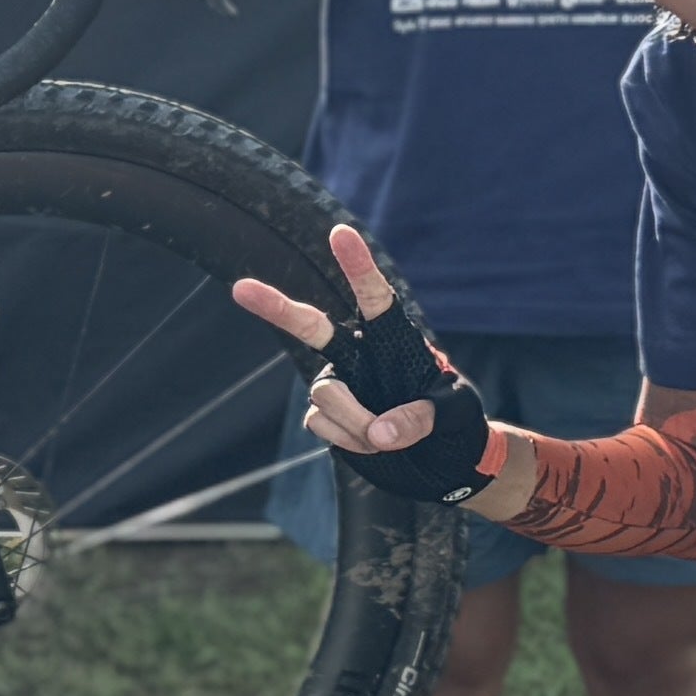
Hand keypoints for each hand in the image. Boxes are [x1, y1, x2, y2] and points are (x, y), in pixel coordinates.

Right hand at [226, 222, 495, 503]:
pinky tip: (372, 447)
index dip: (357, 265)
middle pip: (310, 327)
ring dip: (355, 420)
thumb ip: (420, 417)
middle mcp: (358, 356)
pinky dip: (348, 439)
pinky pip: (321, 423)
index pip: (374, 296)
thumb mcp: (454, 413)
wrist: (441, 462)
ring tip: (386, 441)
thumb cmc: (455, 424)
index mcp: (394, 339)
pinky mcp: (328, 418)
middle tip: (240, 288)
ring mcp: (340, 385)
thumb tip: (378, 433)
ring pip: (325, 394)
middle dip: (276, 308)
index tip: (341, 233)